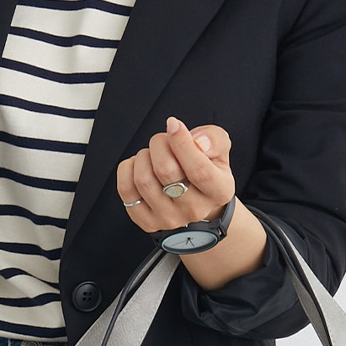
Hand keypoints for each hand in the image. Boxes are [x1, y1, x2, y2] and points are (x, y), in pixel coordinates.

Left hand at [116, 116, 234, 232]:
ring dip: (143, 156)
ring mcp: (169, 219)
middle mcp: (195, 210)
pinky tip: (139, 166)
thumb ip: (214, 139)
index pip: (199, 170)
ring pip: (144, 180)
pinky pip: (126, 191)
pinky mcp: (147, 222)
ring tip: (152, 155)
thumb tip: (198, 142)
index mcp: (219, 191)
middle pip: (166, 171)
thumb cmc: (206, 166)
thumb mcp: (219, 149)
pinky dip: (127, 169)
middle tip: (163, 140)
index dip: (182, 143)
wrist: (194, 198)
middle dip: (159, 144)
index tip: (172, 123)